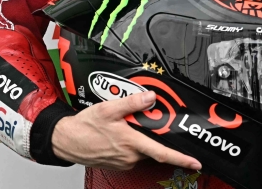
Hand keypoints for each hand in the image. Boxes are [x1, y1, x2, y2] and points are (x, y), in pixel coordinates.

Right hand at [52, 91, 200, 170]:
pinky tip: (120, 133)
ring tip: (125, 125)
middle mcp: (130, 156)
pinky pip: (133, 152)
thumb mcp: (108, 108)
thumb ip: (132, 102)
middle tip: (141, 122)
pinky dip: (133, 142)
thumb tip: (151, 97)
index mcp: (131, 143)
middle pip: (154, 146)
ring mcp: (124, 161)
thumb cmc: (84, 126)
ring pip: (143, 149)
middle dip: (154, 135)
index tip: (195, 162)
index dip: (181, 158)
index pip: (162, 153)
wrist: (66, 140)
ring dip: (141, 137)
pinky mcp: (119, 163)